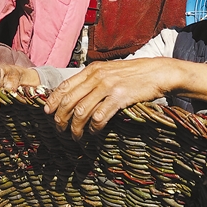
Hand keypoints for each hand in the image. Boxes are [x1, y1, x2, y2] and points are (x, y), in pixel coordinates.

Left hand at [44, 58, 206, 139]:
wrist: (158, 72)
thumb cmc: (133, 74)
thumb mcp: (109, 71)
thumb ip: (93, 80)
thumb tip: (75, 94)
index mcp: (92, 70)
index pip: (65, 85)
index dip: (53, 100)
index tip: (47, 112)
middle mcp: (97, 77)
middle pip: (69, 100)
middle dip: (60, 118)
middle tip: (60, 129)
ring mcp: (108, 87)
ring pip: (81, 111)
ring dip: (75, 127)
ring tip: (75, 136)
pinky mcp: (120, 97)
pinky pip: (100, 116)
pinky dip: (93, 128)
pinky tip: (93, 132)